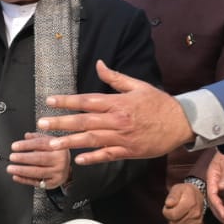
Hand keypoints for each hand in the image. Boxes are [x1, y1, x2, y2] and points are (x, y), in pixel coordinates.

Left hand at [8, 132, 71, 189]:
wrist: (66, 169)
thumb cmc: (56, 154)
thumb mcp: (50, 142)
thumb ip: (37, 138)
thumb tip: (26, 136)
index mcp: (58, 147)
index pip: (41, 144)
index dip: (26, 145)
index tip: (15, 146)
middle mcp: (60, 160)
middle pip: (40, 158)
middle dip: (23, 158)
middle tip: (12, 157)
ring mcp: (57, 172)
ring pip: (37, 171)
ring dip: (22, 170)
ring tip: (11, 168)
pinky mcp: (53, 183)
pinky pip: (36, 182)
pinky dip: (24, 180)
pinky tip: (16, 176)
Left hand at [37, 61, 192, 164]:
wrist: (182, 122)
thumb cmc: (159, 102)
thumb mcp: (138, 85)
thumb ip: (115, 77)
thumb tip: (98, 64)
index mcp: (117, 102)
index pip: (87, 100)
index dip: (67, 101)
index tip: (49, 101)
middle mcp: (117, 120)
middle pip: (84, 121)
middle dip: (61, 123)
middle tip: (41, 124)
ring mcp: (123, 137)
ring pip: (92, 140)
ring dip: (71, 142)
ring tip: (52, 145)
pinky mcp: (129, 151)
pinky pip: (108, 155)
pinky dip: (93, 158)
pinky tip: (78, 159)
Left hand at [163, 182, 205, 223]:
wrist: (198, 194)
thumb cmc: (185, 192)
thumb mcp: (177, 189)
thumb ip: (172, 196)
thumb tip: (168, 204)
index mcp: (190, 204)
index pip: (172, 215)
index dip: (166, 212)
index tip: (167, 207)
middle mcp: (196, 214)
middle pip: (174, 223)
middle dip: (170, 218)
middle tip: (173, 210)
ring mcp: (198, 221)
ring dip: (175, 223)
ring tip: (178, 214)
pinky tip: (182, 220)